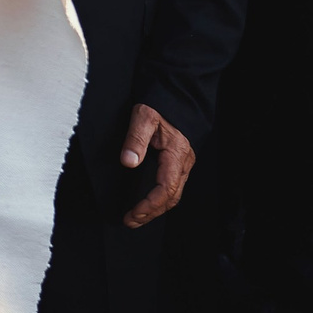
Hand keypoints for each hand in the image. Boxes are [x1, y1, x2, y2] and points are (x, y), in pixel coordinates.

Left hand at [119, 102, 193, 227]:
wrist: (178, 92)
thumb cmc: (162, 103)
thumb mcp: (144, 116)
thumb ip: (136, 139)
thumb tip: (128, 161)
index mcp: (176, 154)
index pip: (165, 189)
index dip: (150, 205)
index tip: (133, 214)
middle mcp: (183, 161)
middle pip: (171, 197)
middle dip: (152, 213)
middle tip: (131, 221)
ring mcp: (183, 161)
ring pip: (174, 193)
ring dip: (156, 208)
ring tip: (137, 216)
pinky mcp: (179, 159)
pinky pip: (173, 184)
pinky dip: (161, 197)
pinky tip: (148, 199)